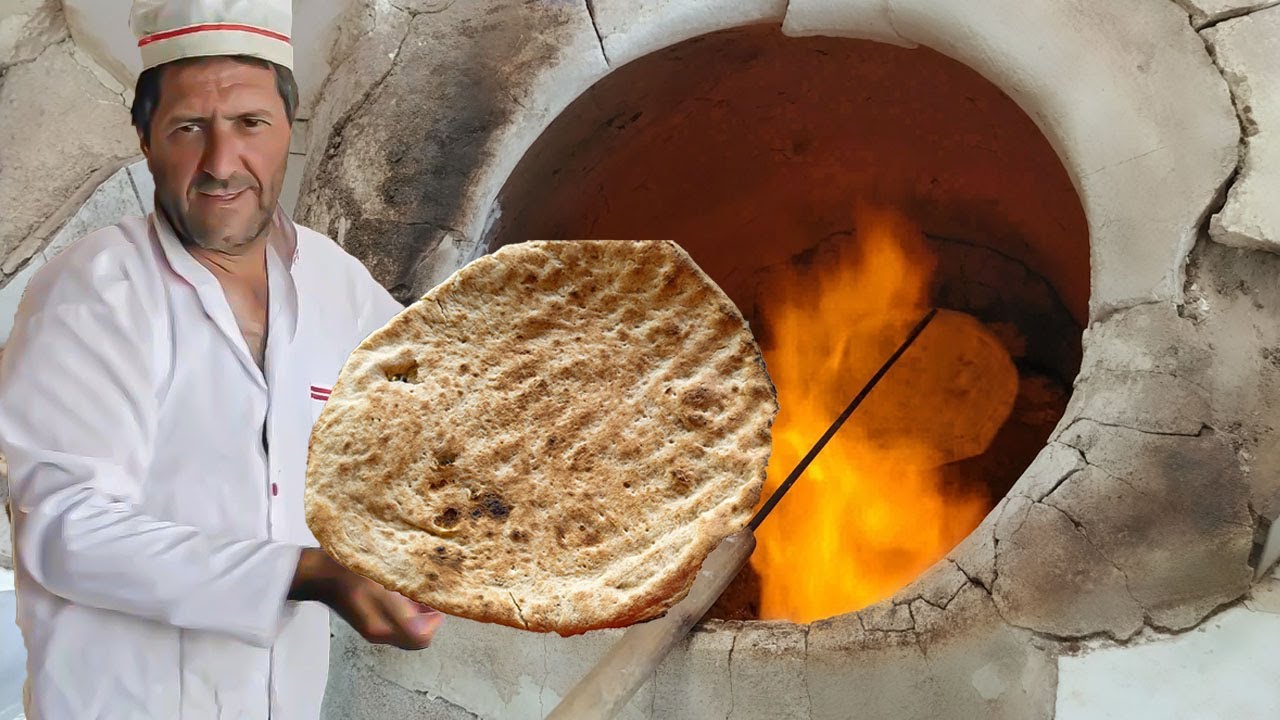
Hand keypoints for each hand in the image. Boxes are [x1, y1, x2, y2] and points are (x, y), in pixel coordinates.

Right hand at [289, 547, 443, 649]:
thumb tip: (432, 604)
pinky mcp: (366, 622)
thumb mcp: (383, 579)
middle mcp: (378, 633)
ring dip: (417, 616)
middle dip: (428, 620)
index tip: (439, 603)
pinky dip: (404, 613)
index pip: (421, 638)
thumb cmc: (349, 571)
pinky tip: (402, 591)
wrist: (318, 574)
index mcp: (383, 626)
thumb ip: (407, 596)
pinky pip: (393, 624)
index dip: (435, 621)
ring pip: (405, 631)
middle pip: (414, 638)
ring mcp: (371, 629)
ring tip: (420, 593)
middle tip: (432, 598)